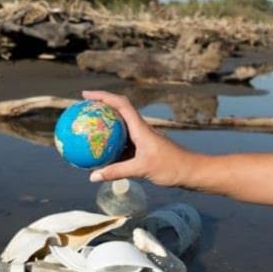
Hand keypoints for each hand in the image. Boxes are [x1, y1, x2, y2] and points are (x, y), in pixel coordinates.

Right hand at [82, 90, 197, 186]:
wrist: (192, 171)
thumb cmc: (171, 167)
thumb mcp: (141, 169)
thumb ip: (116, 172)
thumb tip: (92, 176)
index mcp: (140, 127)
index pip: (120, 104)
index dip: (102, 96)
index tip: (85, 95)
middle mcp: (140, 129)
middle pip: (117, 112)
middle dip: (99, 108)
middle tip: (81, 110)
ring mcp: (142, 139)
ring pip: (119, 129)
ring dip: (104, 128)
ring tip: (86, 131)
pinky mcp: (143, 150)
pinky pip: (122, 145)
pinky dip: (110, 147)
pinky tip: (99, 156)